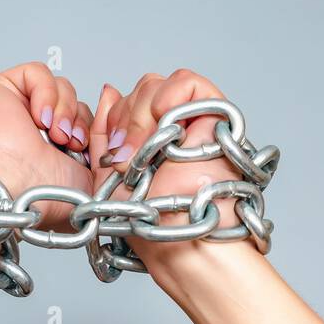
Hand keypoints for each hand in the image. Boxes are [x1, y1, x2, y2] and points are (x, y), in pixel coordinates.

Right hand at [0, 63, 93, 232]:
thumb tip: (112, 95)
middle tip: (72, 143)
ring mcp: (20, 109)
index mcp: (60, 154)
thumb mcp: (97, 177)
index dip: (95, 127)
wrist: (14, 192)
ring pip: (61, 87)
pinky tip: (41, 117)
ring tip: (56, 134)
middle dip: (80, 122)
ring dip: (65, 110)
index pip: (88, 122)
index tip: (91, 144)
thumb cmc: (44, 196)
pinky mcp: (4, 89)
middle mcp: (39, 132)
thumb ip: (109, 142)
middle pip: (76, 103)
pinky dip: (46, 92)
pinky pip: (38, 72)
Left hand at [89, 69, 249, 270]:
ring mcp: (194, 123)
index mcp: (148, 142)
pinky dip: (172, 92)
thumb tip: (109, 92)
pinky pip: (191, 84)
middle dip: (128, 119)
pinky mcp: (217, 119)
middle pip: (142, 92)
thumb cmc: (150, 225)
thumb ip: (106, 134)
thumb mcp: (109, 177)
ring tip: (147, 152)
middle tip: (129, 158)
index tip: (114, 152)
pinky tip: (164, 114)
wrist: (178, 239)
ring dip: (144, 113)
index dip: (115, 121)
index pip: (126, 105)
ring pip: (161, 86)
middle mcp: (173, 131)